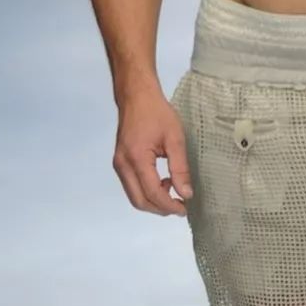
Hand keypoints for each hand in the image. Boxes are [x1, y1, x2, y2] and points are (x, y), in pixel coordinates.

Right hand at [113, 83, 193, 215]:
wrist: (136, 96)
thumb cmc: (157, 113)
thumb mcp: (175, 138)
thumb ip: (180, 168)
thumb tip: (186, 193)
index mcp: (137, 159)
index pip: (152, 193)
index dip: (169, 205)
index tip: (185, 209)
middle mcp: (123, 165)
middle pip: (139, 201)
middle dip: (160, 209)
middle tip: (180, 206)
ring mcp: (118, 164)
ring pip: (134, 196)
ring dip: (153, 201)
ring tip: (173, 191)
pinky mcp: (119, 162)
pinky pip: (132, 186)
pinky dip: (146, 191)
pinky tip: (162, 181)